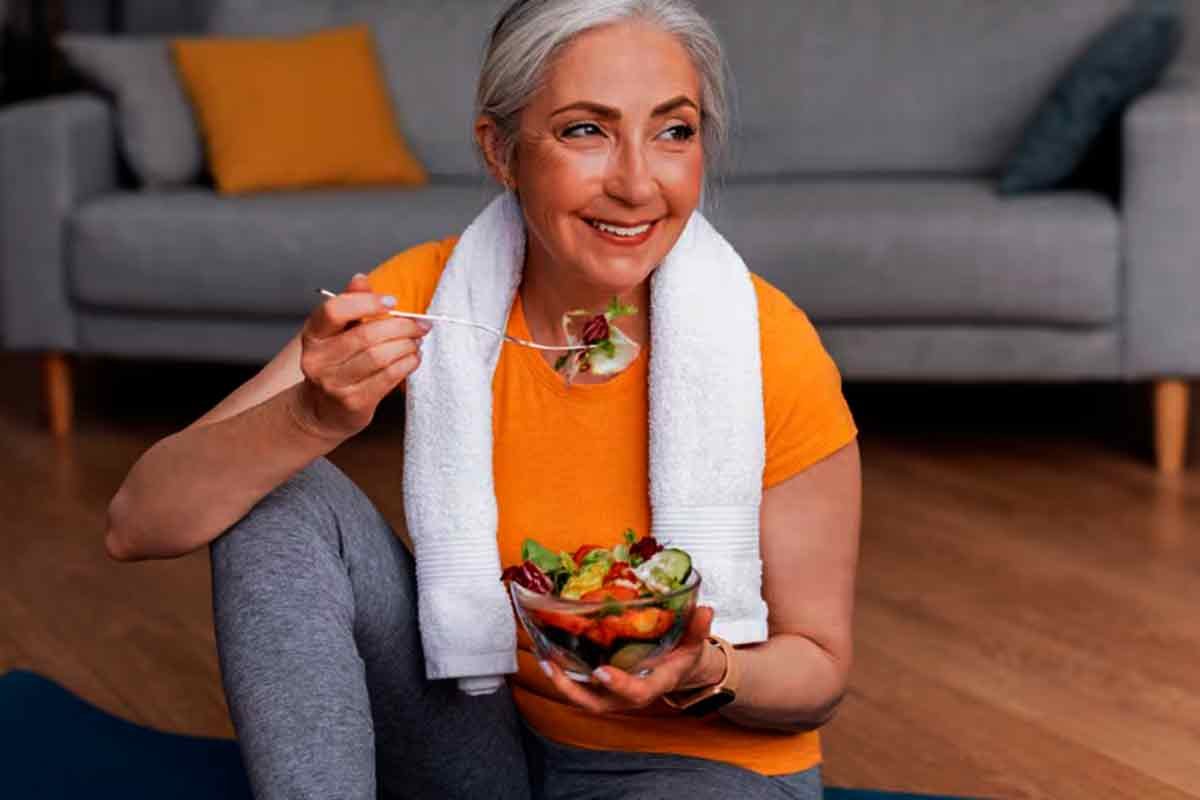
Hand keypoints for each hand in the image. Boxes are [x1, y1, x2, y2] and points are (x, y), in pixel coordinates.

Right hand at [292, 273, 429, 440]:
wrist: (324, 411)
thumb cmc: (337, 364)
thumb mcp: (338, 332)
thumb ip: (350, 304)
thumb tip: (361, 278)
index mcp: (313, 335)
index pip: (334, 311)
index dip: (366, 302)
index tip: (392, 301)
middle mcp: (318, 360)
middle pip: (366, 335)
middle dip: (401, 326)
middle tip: (420, 325)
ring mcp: (334, 384)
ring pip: (380, 356)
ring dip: (407, 346)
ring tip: (416, 342)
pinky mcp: (354, 402)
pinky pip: (388, 377)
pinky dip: (407, 364)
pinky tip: (413, 358)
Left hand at [539, 606, 720, 713]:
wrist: (677, 670)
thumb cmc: (683, 657)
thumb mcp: (694, 644)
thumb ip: (698, 629)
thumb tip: (705, 610)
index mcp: (652, 686)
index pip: (635, 693)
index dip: (618, 685)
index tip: (601, 672)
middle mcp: (628, 695)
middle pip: (597, 703)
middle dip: (572, 690)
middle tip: (553, 667)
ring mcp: (612, 694)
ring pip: (582, 697)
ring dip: (560, 681)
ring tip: (543, 660)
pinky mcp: (602, 687)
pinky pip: (578, 686)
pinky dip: (562, 674)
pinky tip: (547, 654)